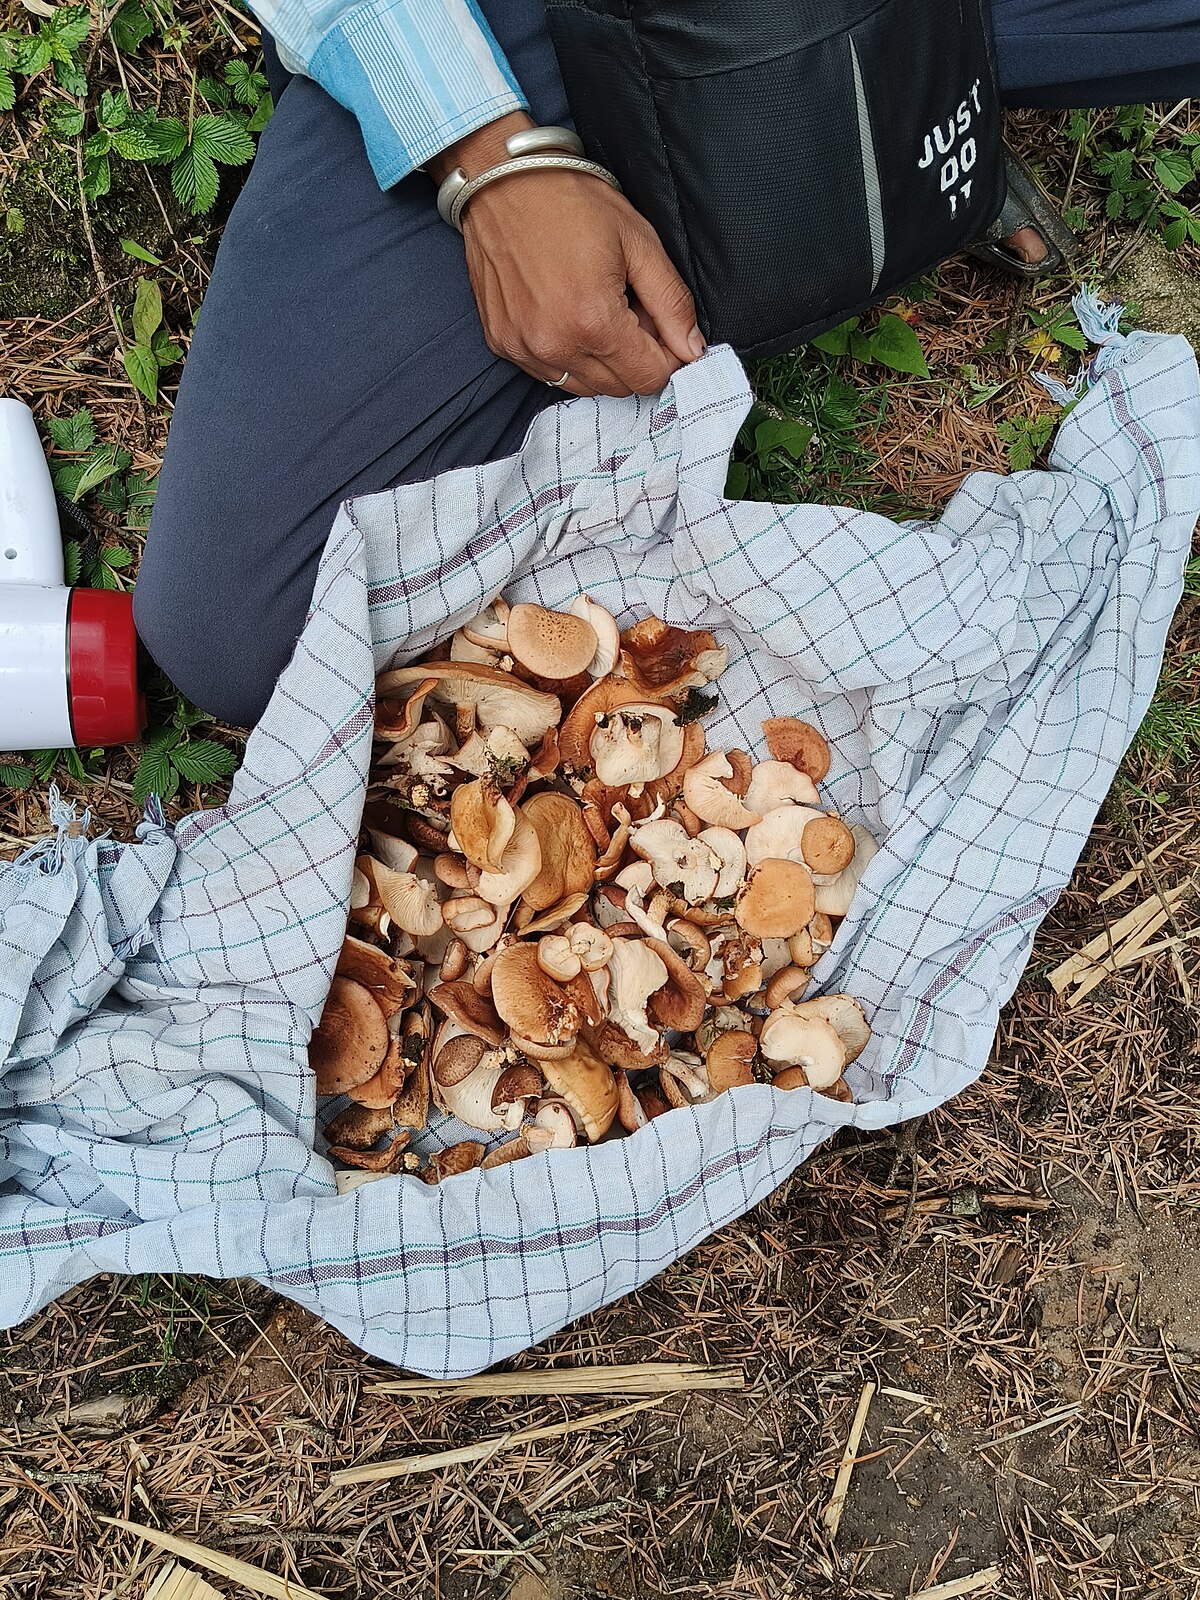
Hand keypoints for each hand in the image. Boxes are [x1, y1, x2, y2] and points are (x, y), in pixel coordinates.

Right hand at [429, 114, 704, 396]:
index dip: (666, 356)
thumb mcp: (639, 243)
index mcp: (593, 321)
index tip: (661, 327)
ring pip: (586, 386)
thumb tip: (693, 350)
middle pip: (619, 386)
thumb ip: (672, 303)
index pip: (649, 377)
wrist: (503, 181)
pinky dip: (569, 355)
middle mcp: (555, 345)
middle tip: (629, 309)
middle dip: (635, 356)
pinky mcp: (503, 344)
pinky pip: (551, 373)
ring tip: (596, 310)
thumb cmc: (572, 202)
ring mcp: (524, 348)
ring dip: (602, 361)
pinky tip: (566, 314)